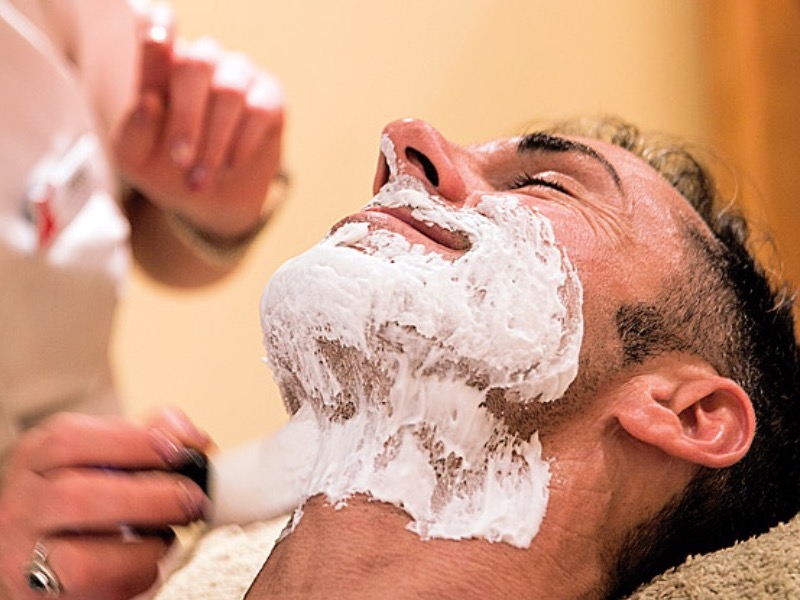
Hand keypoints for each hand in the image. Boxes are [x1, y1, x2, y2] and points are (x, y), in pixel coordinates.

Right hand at [0, 409, 211, 599]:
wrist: (41, 553)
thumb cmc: (81, 498)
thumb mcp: (100, 454)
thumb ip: (144, 437)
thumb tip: (190, 437)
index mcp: (34, 459)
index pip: (69, 440)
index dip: (132, 443)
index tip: (179, 451)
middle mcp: (20, 508)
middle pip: (76, 499)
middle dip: (148, 498)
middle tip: (190, 499)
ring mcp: (23, 559)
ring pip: (83, 561)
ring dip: (145, 547)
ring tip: (167, 534)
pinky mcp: (43, 599)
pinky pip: (100, 593)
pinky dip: (137, 574)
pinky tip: (146, 559)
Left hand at [114, 4, 284, 237]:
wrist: (214, 199)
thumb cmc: (169, 169)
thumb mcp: (137, 160)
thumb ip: (133, 133)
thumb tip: (148, 103)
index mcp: (162, 63)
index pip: (158, 28)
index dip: (159, 26)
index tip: (155, 37)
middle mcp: (202, 59)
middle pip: (195, 64)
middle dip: (186, 117)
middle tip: (179, 160)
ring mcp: (239, 74)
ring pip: (229, 91)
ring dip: (214, 141)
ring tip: (202, 178)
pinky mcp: (270, 95)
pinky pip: (259, 110)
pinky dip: (241, 143)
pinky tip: (230, 165)